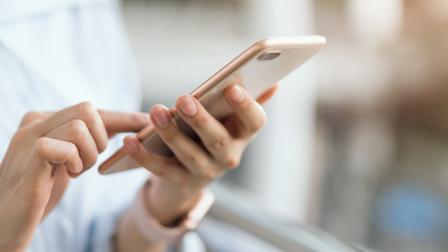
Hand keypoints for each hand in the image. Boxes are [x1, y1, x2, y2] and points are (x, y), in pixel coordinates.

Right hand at [0, 102, 147, 251]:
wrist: (5, 222)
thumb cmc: (39, 191)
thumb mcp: (66, 160)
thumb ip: (84, 141)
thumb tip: (125, 127)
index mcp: (44, 119)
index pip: (91, 110)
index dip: (122, 117)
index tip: (145, 123)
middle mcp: (34, 122)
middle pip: (88, 110)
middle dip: (99, 139)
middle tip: (86, 162)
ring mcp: (28, 138)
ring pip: (79, 126)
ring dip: (87, 154)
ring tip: (73, 171)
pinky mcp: (29, 159)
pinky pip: (65, 145)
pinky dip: (74, 161)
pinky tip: (65, 175)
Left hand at [123, 84, 277, 225]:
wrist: (192, 175)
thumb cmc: (212, 133)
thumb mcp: (229, 119)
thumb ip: (248, 100)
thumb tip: (275, 83)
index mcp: (242, 135)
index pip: (255, 122)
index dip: (246, 106)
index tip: (232, 88)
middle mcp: (229, 157)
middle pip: (218, 140)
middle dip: (202, 120)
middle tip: (184, 99)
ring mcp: (205, 172)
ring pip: (189, 155)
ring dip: (172, 134)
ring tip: (155, 112)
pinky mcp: (179, 181)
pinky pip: (161, 170)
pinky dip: (144, 156)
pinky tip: (130, 141)